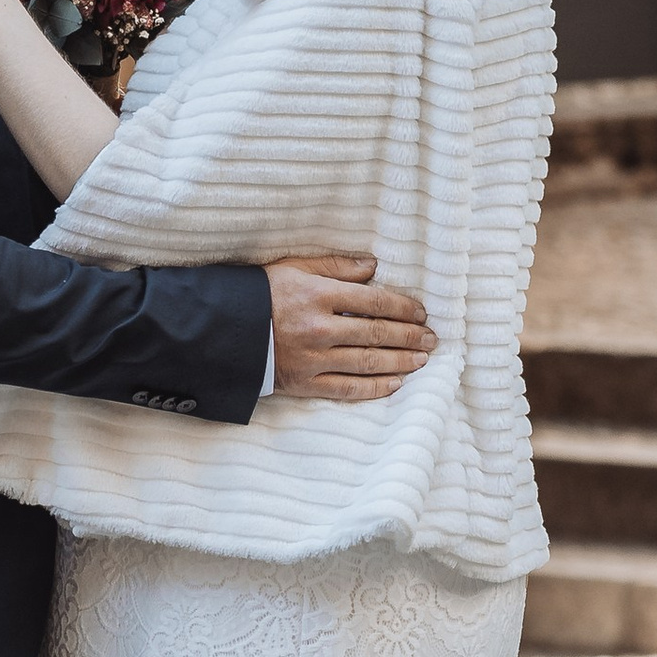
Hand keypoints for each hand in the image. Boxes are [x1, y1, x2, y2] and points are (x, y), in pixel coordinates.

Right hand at [266, 255, 435, 403]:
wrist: (225, 330)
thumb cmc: (260, 293)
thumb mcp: (295, 267)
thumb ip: (336, 266)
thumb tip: (373, 267)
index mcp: (319, 295)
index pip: (375, 302)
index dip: (404, 307)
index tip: (421, 312)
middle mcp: (320, 329)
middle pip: (377, 333)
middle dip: (410, 336)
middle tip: (431, 339)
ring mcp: (313, 359)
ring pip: (368, 362)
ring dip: (400, 362)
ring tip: (421, 360)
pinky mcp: (305, 384)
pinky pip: (347, 389)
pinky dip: (374, 388)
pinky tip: (395, 384)